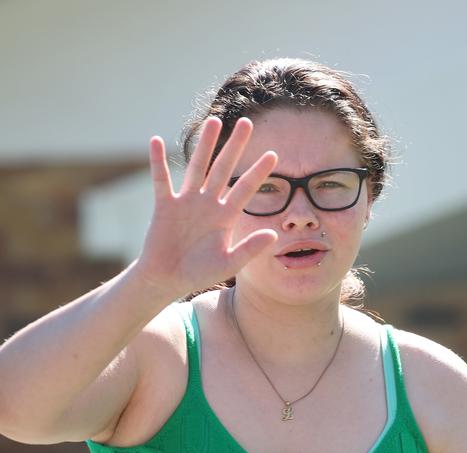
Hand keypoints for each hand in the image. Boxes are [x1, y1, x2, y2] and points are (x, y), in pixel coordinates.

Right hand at [134, 116, 278, 299]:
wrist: (167, 280)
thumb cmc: (198, 273)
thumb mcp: (228, 264)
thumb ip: (250, 249)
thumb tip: (274, 234)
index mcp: (225, 216)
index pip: (246, 189)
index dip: (258, 172)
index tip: (273, 155)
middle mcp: (208, 204)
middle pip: (224, 169)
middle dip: (235, 147)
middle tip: (247, 123)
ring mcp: (186, 202)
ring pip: (198, 167)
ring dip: (205, 145)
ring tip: (214, 122)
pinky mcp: (165, 206)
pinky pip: (161, 180)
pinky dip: (158, 162)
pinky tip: (157, 142)